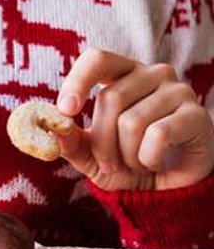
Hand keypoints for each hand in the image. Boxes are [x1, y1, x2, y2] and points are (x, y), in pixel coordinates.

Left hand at [56, 49, 213, 190]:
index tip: (65, 110)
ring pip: (132, 121)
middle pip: (111, 98)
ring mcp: (178, 91)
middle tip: (109, 165)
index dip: (78, 81)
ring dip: (127, 155)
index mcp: (122, 75)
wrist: (169, 189)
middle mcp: (152, 74)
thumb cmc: (126, 164)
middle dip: (102, 142)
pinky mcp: (197, 115)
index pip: (97, 59)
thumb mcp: (91, 157)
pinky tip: (155, 162)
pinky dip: (148, 158)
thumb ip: (71, 142)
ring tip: (137, 162)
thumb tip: (52, 130)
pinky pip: (159, 135)